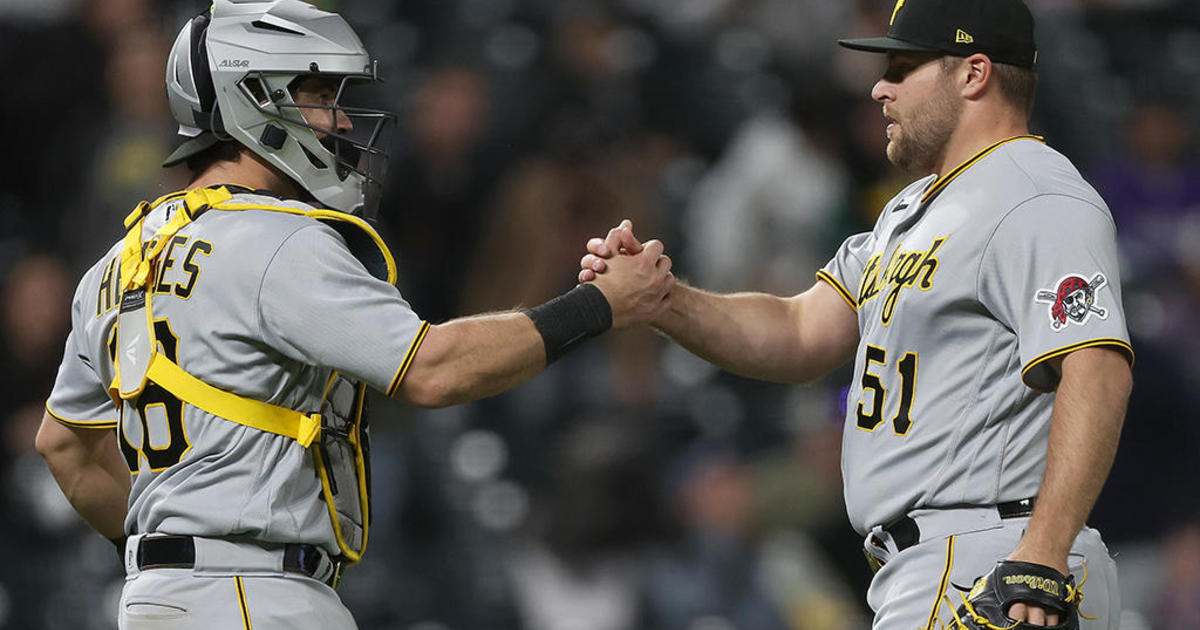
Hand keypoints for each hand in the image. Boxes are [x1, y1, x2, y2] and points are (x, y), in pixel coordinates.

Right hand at [586, 225, 673, 327]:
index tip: (641, 253)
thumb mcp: (606, 256)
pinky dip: (662, 295)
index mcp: (644, 263)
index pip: (657, 246)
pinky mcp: (656, 310)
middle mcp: (654, 278)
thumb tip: (627, 223)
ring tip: (649, 279)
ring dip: (661, 278)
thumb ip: (617, 237)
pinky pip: (669, 298)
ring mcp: (657, 295)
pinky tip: (652, 293)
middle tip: (645, 266)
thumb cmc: (599, 280)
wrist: (595, 310)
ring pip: (669, 280)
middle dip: (656, 262)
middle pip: (665, 262)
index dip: (648, 248)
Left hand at [954, 560, 1078, 629]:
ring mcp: (1049, 600)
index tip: (1009, 625)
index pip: (1014, 617)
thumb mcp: (1003, 571)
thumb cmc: (1025, 556)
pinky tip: (1049, 622)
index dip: (1012, 624)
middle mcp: (1034, 598)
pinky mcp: (1061, 599)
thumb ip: (997, 586)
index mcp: (1016, 594)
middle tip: (1023, 626)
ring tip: (1035, 625)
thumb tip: (984, 594)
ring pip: (1048, 623)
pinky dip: (1054, 621)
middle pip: (1033, 624)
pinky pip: (1060, 616)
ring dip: (1042, 625)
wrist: (1045, 546)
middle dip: (1028, 626)